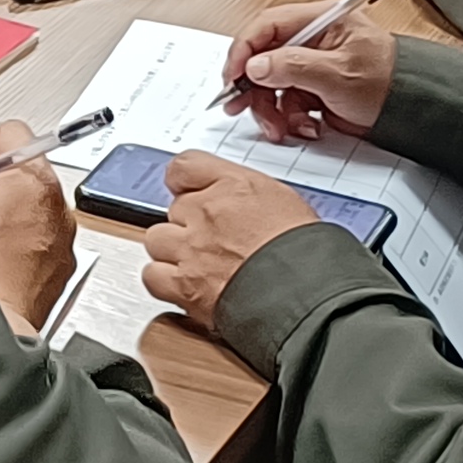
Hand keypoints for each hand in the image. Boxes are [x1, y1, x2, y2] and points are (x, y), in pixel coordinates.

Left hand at [139, 155, 326, 321]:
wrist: (308, 296)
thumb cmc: (310, 254)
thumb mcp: (286, 204)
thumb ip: (251, 198)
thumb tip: (242, 204)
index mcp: (235, 186)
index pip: (184, 166)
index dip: (184, 182)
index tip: (187, 189)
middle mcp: (207, 213)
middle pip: (174, 208)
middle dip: (189, 223)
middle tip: (211, 238)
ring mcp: (192, 250)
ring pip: (157, 240)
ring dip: (172, 251)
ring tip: (197, 263)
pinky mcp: (184, 287)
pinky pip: (153, 276)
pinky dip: (163, 280)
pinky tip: (183, 284)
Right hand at [221, 1, 396, 142]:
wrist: (413, 111)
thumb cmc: (390, 82)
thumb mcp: (340, 73)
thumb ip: (294, 66)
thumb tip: (257, 65)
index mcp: (320, 21)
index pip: (267, 25)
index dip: (244, 49)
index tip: (234, 75)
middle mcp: (312, 41)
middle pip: (264, 57)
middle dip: (253, 86)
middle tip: (241, 106)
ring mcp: (311, 66)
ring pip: (271, 84)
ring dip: (269, 108)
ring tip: (278, 127)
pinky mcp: (313, 90)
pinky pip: (285, 103)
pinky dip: (287, 119)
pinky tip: (304, 127)